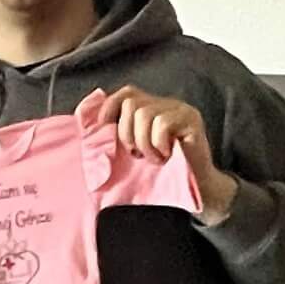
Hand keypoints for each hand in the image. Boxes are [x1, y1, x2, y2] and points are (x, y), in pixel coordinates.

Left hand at [95, 87, 238, 225]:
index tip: (103, 128)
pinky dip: (158, 144)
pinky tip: (166, 156)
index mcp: (150, 109)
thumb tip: (91, 126)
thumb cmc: (161, 174)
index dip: (111, 107)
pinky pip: (162, 124)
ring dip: (144, 143)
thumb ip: (118, 136)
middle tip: (137, 154)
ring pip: (144, 114)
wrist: (193, 190)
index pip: (127, 93)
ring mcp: (179, 109)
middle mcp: (165, 104)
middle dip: (126, 133)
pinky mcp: (192, 119)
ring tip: (154, 158)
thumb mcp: (133, 153)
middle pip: (131, 103)